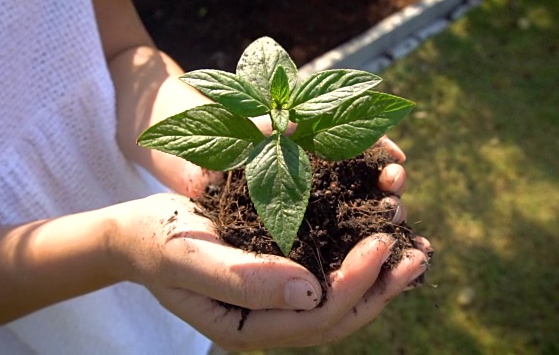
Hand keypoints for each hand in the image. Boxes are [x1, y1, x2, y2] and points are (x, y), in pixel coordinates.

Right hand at [108, 194, 428, 349]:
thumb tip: (312, 291)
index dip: (354, 283)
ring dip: (380, 278)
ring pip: (341, 300)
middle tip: (419, 255)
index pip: (315, 317)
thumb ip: (243, 280)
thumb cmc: (157, 241)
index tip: (382, 242)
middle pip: (339, 315)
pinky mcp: (282, 275)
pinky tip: (383, 237)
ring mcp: (278, 300)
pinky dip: (359, 259)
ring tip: (417, 251)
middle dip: (381, 287)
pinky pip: (330, 275)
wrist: (139, 232)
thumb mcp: (189, 257)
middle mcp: (269, 320)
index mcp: (247, 326)